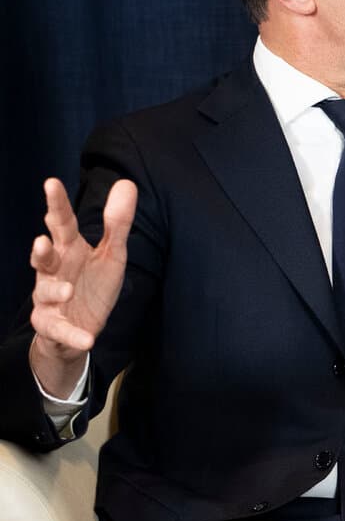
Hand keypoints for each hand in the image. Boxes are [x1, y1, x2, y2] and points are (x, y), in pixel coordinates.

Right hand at [29, 177, 135, 398]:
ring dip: (55, 291)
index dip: (57, 205)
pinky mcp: (52, 326)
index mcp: (69, 250)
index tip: (51, 183)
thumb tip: (127, 183)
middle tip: (42, 240)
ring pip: (45, 292)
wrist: (80, 328)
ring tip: (68, 290)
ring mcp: (48, 298)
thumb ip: (118, 224)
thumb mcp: (111, 255)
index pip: (62, 224)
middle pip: (44, 256)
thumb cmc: (91, 284)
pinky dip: (73, 335)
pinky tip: (87, 338)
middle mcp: (53, 271)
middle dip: (41, 249)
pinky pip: (62, 331)